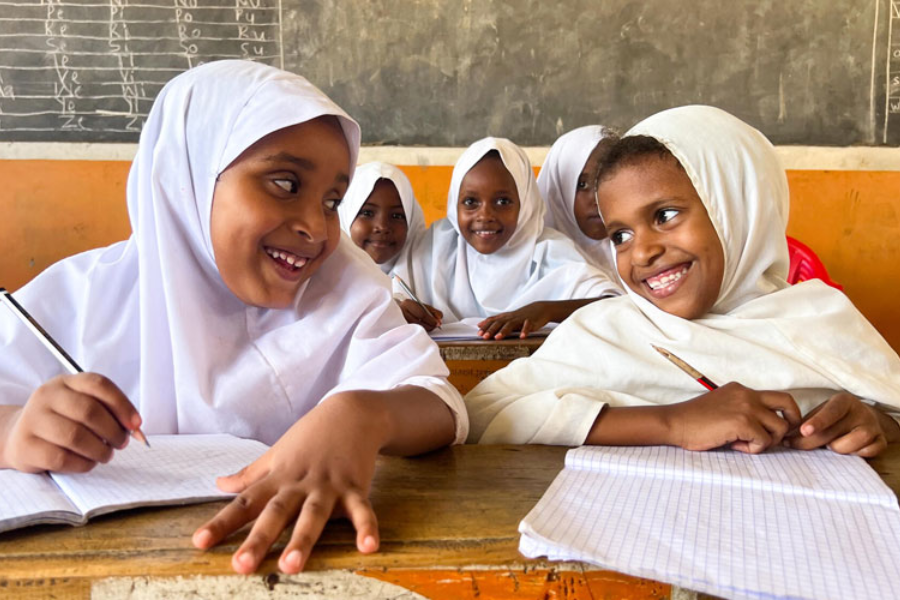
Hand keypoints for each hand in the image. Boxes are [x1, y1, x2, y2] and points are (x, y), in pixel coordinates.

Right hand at [0, 373, 139, 472]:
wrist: (19, 436)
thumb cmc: (63, 421)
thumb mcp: (83, 407)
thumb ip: (110, 413)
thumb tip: (136, 429)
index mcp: (66, 382)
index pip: (99, 385)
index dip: (123, 405)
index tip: (136, 424)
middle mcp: (47, 396)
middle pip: (89, 411)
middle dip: (113, 431)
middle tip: (122, 443)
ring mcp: (33, 420)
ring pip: (75, 436)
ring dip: (100, 450)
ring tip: (106, 454)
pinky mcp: (26, 446)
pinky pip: (61, 458)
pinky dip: (83, 464)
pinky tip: (88, 462)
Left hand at [192, 393, 384, 573]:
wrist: (352, 413)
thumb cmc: (311, 436)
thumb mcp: (277, 453)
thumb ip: (250, 474)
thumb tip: (219, 484)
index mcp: (277, 479)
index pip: (244, 503)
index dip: (222, 523)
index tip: (200, 542)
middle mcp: (299, 484)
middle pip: (275, 514)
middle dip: (259, 540)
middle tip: (241, 566)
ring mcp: (328, 486)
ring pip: (313, 516)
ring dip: (302, 540)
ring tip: (291, 565)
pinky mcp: (355, 487)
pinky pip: (361, 510)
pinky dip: (366, 528)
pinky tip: (369, 547)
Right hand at [398, 299, 441, 330]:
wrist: (399, 309)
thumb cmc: (412, 307)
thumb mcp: (422, 306)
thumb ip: (432, 311)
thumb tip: (439, 319)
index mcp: (408, 304)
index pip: (422, 314)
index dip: (431, 320)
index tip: (438, 323)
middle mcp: (402, 312)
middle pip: (419, 323)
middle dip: (430, 325)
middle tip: (436, 325)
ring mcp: (401, 321)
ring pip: (417, 329)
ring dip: (426, 328)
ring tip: (430, 326)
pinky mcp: (401, 329)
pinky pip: (414, 331)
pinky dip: (421, 330)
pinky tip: (423, 327)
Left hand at [477, 301, 553, 339]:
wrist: (540, 309)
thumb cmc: (522, 315)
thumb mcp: (507, 318)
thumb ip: (495, 321)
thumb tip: (480, 324)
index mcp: (505, 317)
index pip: (493, 321)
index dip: (486, 326)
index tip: (479, 333)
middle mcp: (511, 317)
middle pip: (500, 323)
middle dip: (491, 330)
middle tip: (484, 337)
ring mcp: (521, 319)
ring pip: (511, 324)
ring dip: (504, 331)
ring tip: (498, 338)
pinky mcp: (531, 321)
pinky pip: (527, 326)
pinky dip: (524, 331)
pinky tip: (522, 337)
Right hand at [665, 382, 800, 453]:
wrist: (675, 423)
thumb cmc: (693, 421)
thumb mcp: (722, 408)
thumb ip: (743, 412)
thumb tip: (765, 430)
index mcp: (741, 390)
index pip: (776, 397)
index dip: (781, 414)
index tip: (771, 429)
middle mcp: (747, 394)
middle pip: (789, 403)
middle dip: (792, 423)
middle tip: (778, 437)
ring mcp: (746, 407)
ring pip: (780, 427)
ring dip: (767, 441)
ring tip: (744, 444)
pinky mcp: (743, 422)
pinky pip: (764, 441)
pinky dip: (753, 449)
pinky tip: (734, 446)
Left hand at [785, 392, 898, 456]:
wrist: (863, 418)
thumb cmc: (834, 418)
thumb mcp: (820, 413)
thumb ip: (805, 424)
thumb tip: (784, 438)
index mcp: (843, 401)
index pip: (831, 411)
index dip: (817, 421)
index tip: (803, 430)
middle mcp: (860, 412)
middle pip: (835, 431)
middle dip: (812, 441)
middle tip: (795, 445)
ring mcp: (872, 426)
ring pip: (853, 443)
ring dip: (837, 447)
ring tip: (830, 445)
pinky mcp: (881, 440)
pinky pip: (868, 452)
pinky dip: (855, 454)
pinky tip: (848, 450)